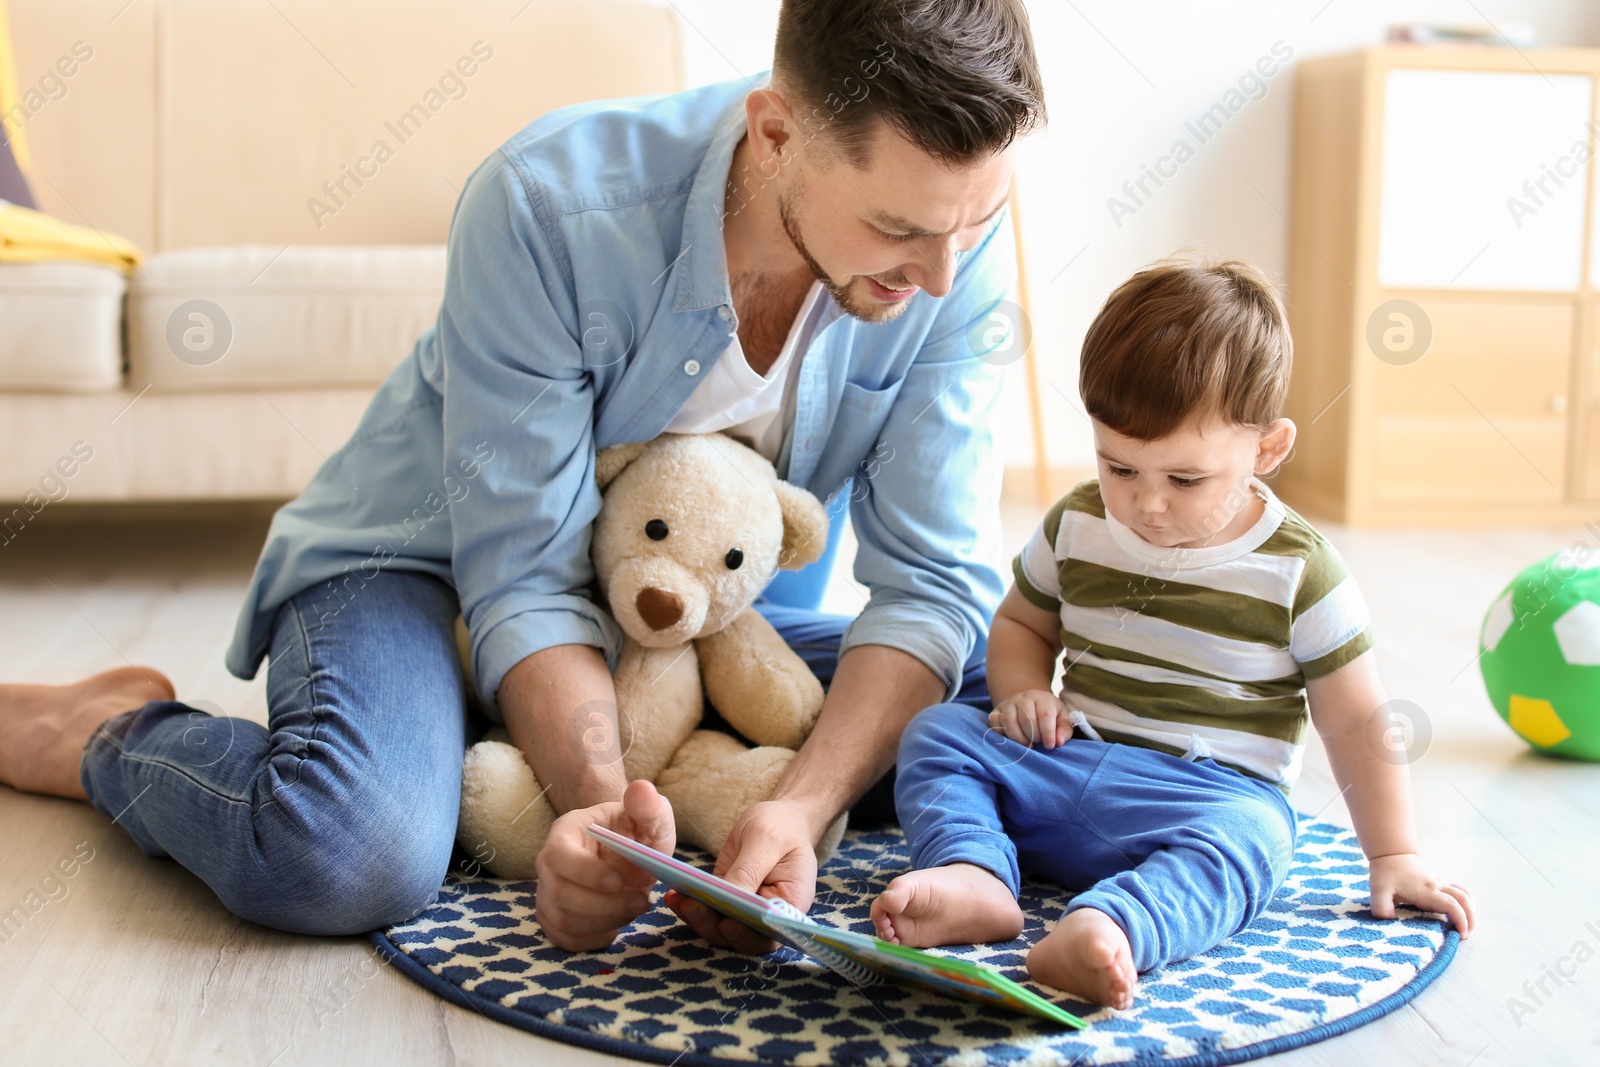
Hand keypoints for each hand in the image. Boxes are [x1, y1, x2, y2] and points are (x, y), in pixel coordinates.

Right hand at [534, 779, 674, 950]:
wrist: (627, 852)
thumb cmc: (635, 831)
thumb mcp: (650, 816)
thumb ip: (648, 805)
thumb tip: (641, 790)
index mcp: (565, 833)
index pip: (558, 855)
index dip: (586, 873)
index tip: (621, 881)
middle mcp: (548, 865)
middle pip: (559, 895)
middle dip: (604, 905)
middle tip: (642, 902)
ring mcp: (547, 894)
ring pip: (563, 921)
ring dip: (604, 922)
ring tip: (635, 909)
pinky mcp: (555, 920)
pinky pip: (565, 941)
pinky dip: (594, 939)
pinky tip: (618, 924)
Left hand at [664, 799, 818, 953]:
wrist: (778, 819)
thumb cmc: (781, 828)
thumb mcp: (767, 841)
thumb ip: (749, 871)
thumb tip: (730, 900)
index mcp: (790, 906)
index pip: (770, 934)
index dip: (749, 935)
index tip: (728, 923)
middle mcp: (769, 916)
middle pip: (742, 937)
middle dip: (714, 925)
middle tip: (692, 906)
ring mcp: (746, 911)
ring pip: (720, 928)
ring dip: (697, 918)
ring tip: (677, 899)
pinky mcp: (727, 901)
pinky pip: (709, 911)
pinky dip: (691, 906)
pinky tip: (675, 894)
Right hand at [988, 689, 1069, 748]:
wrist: (1028, 703)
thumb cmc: (1047, 714)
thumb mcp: (1061, 718)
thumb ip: (1064, 730)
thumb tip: (1059, 741)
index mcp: (1042, 698)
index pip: (1045, 715)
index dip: (1048, 733)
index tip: (1050, 746)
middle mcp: (1023, 697)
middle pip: (1027, 720)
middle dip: (1035, 737)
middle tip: (1038, 743)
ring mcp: (1007, 704)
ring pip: (1010, 722)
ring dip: (1020, 739)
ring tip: (1028, 743)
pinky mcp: (995, 712)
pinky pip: (995, 725)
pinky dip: (1004, 736)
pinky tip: (1013, 739)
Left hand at [1368, 852, 1474, 938]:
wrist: (1391, 854)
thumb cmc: (1385, 874)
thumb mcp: (1378, 890)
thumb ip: (1381, 906)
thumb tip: (1389, 921)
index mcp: (1425, 891)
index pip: (1451, 905)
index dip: (1460, 920)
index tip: (1461, 934)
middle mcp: (1437, 886)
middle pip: (1463, 900)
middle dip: (1470, 918)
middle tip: (1465, 935)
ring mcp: (1440, 883)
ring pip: (1465, 894)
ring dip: (1471, 910)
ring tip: (1468, 927)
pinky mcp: (1440, 882)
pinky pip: (1460, 891)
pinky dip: (1467, 902)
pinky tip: (1464, 913)